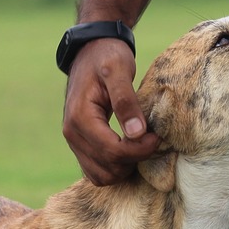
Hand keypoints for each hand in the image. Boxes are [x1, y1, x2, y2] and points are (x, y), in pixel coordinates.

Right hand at [62, 38, 158, 184]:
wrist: (90, 52)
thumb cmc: (107, 57)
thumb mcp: (119, 70)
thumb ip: (126, 100)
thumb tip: (137, 132)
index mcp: (80, 117)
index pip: (112, 151)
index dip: (139, 150)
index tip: (157, 137)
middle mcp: (72, 134)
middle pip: (108, 168)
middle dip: (134, 159)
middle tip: (151, 139)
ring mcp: (74, 142)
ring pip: (101, 176)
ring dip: (125, 167)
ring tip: (140, 145)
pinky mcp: (80, 145)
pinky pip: (97, 172)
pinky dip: (115, 168)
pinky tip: (130, 150)